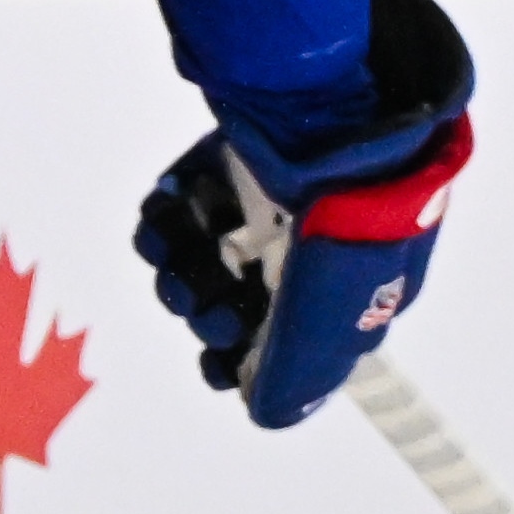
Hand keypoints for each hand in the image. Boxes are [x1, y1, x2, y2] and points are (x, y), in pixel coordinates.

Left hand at [134, 0, 475, 427]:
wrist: (331, 102)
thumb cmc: (351, 209)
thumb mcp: (336, 309)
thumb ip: (300, 366)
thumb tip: (264, 412)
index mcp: (343, 284)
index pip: (286, 341)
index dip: (244, 360)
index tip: (218, 366)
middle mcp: (301, 245)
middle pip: (233, 302)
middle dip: (211, 312)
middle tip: (209, 304)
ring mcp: (262, 201)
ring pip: (196, 259)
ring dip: (177, 270)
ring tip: (177, 256)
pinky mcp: (225, 163)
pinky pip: (175, 208)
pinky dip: (163, 219)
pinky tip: (163, 215)